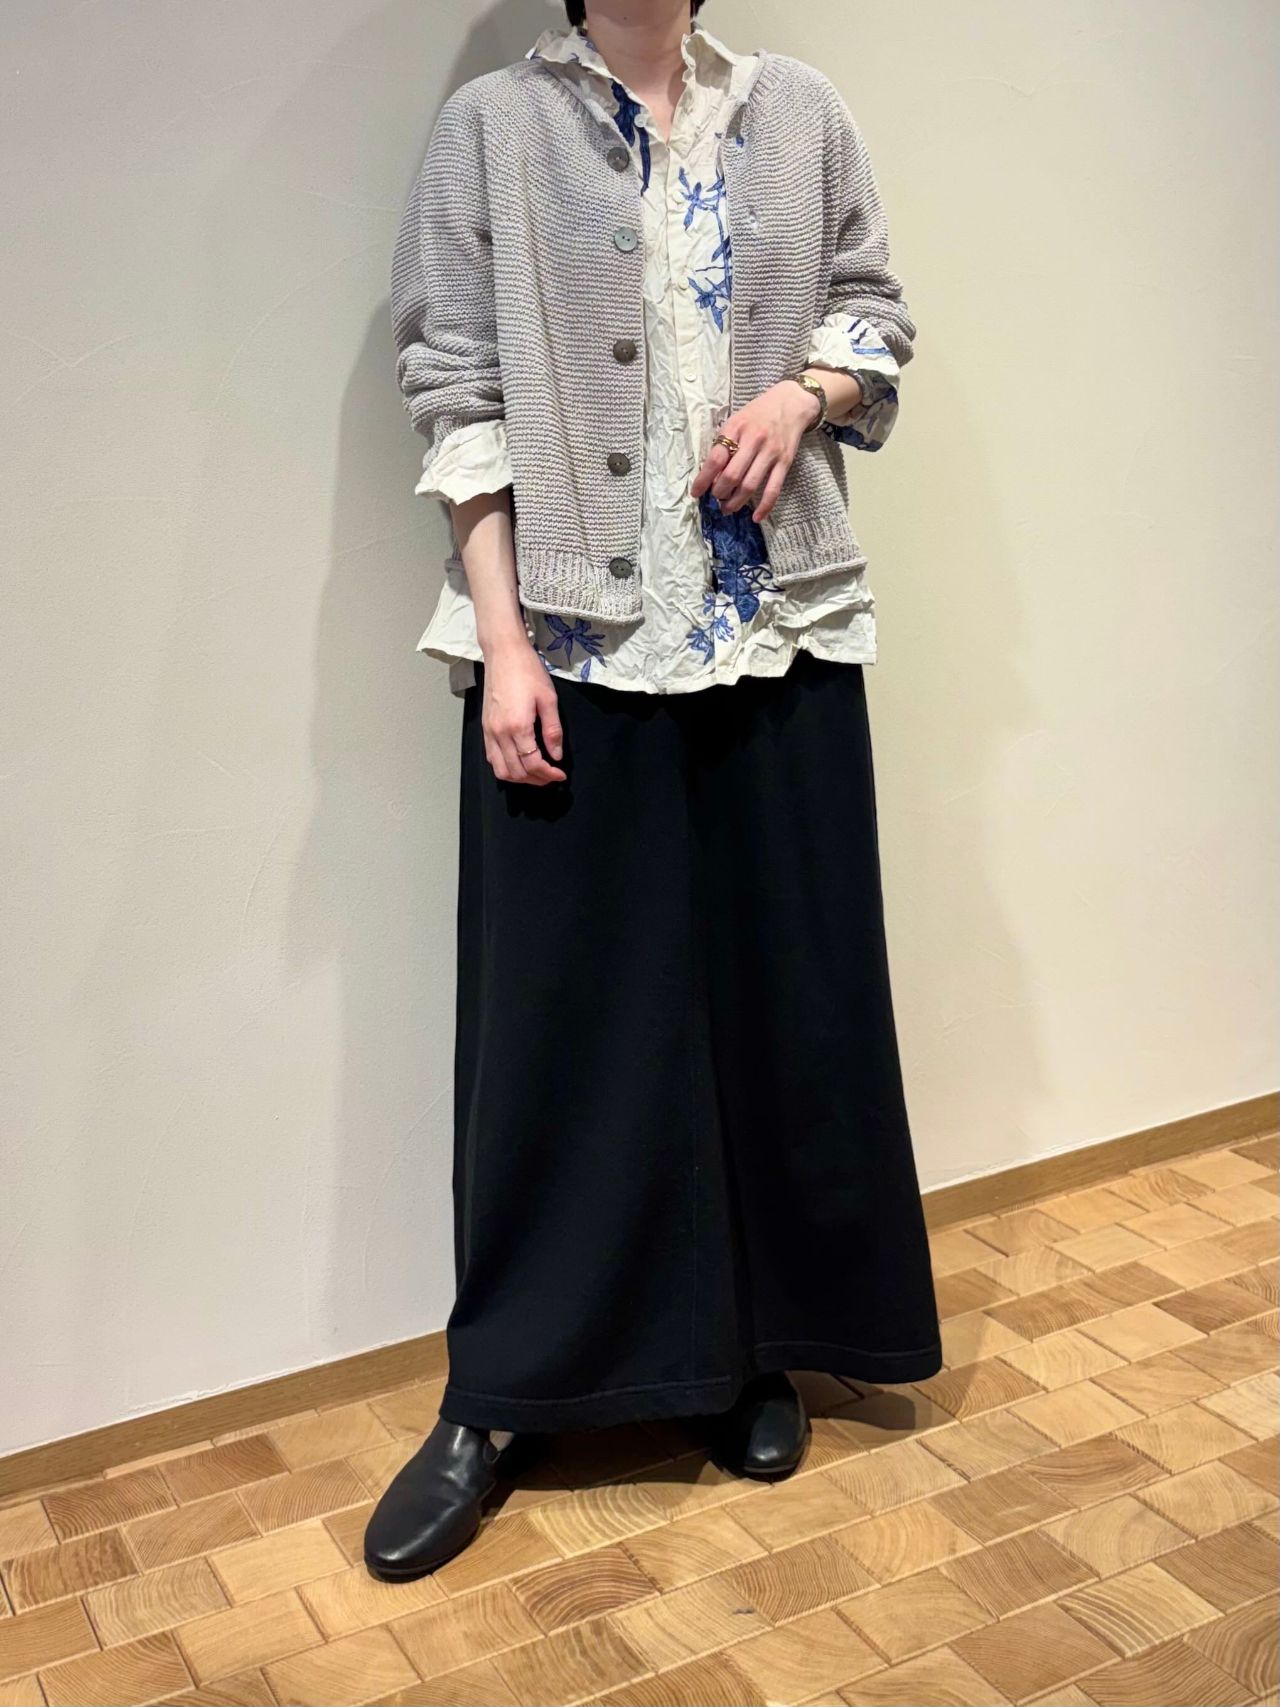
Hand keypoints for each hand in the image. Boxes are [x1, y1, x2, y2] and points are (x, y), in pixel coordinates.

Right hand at [480, 637, 565, 785]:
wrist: (503, 653)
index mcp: (518, 727)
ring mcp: (489, 732)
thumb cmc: (528, 671)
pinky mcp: (484, 728)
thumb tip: (556, 755)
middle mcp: (499, 733)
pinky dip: (505, 768)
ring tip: (536, 774)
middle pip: (516, 772)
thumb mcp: (549, 699)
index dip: (548, 774)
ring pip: (501, 770)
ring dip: (519, 778)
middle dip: (536, 779)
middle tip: (551, 776)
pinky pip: (491, 758)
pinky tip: (519, 763)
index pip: (533, 763)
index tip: (560, 774)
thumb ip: (553, 730)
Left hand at [690, 380, 821, 521]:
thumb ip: (724, 444)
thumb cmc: (758, 413)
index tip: (696, 493)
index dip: (703, 479)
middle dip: (720, 493)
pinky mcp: (785, 462)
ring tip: (727, 509)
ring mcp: (771, 452)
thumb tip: (712, 475)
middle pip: (732, 475)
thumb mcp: (736, 421)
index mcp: (736, 428)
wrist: (791, 403)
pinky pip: (773, 489)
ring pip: (750, 485)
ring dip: (736, 502)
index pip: (716, 459)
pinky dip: (765, 506)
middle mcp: (754, 440)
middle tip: (716, 499)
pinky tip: (756, 517)